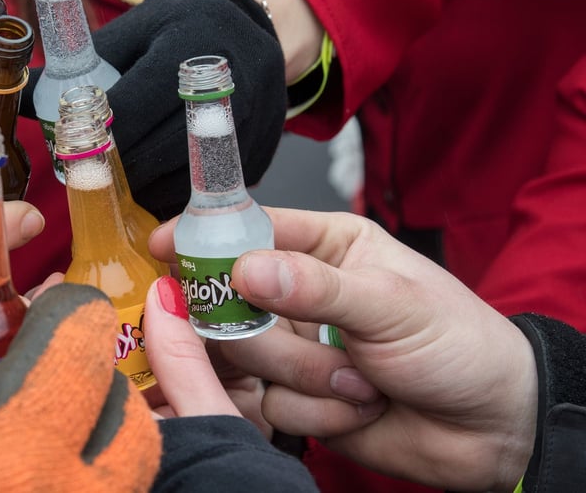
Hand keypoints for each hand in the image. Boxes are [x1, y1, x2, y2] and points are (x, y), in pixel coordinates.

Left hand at [90, 0, 285, 218]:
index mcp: (186, 46)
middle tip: (88, 177)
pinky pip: (210, 188)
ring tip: (116, 188)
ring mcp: (252, 121)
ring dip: (144, 190)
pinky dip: (176, 195)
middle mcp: (226, 85)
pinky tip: (153, 188)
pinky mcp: (262, 152)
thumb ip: (80, 63)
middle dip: (116, 170)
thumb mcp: (134, 27)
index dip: (96, 138)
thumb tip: (19, 97)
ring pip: (184, 178)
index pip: (132, 109)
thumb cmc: (182, 25)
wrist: (259, 25)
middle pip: (157, 150)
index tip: (72, 152)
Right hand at [150, 209, 536, 491]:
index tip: (164, 246)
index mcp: (327, 246)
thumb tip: (246, 268)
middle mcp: (301, 293)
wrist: (492, 427)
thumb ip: (316, 286)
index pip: (250, 229)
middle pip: (235, 302)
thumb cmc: (458, 344)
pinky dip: (315, 414)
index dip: (205, 236)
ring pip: (247, 358)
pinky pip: (268, 404)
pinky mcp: (294, 397)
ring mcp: (295, 346)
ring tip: (362, 383)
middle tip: (319, 347)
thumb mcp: (392, 305)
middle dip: (276, 336)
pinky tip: (361, 409)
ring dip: (307, 379)